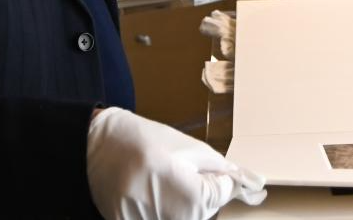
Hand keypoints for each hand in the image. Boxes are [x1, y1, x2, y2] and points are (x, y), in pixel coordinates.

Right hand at [86, 107, 266, 219]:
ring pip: (186, 217)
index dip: (217, 177)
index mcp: (188, 196)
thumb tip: (256, 186)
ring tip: (159, 179)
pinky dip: (162, 208)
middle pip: (205, 210)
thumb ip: (224, 172)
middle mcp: (169, 219)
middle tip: (175, 170)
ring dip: (181, 201)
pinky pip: (161, 218)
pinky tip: (149, 190)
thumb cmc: (144, 140)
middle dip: (200, 191)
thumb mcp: (191, 150)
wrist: (96, 145)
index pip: (223, 195)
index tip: (205, 169)